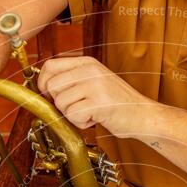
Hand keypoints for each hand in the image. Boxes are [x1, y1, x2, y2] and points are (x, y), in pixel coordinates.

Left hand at [37, 56, 154, 137]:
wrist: (142, 115)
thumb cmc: (117, 103)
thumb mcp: (95, 81)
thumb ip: (72, 79)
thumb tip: (43, 87)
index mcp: (87, 62)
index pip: (50, 66)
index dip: (43, 83)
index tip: (51, 95)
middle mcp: (90, 70)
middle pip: (51, 86)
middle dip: (59, 103)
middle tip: (75, 108)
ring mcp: (95, 85)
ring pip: (60, 103)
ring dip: (71, 115)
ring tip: (89, 113)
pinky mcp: (99, 103)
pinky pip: (73, 116)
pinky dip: (81, 124)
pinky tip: (94, 119)